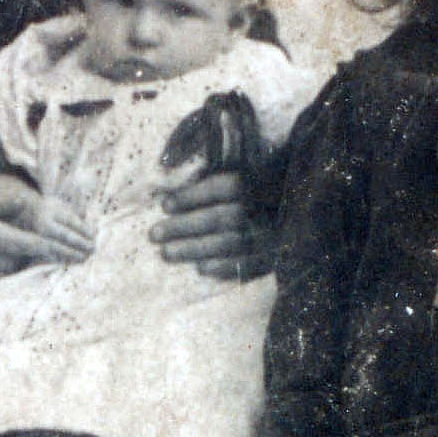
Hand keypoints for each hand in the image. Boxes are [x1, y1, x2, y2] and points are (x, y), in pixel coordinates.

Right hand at [0, 187, 86, 297]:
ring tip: (25, 258)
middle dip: (31, 256)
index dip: (38, 245)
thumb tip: (28, 203)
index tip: (62, 250)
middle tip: (50, 252)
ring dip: (18, 268)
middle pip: (9, 261)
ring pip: (2, 276)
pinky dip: (4, 279)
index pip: (8, 238)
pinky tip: (8, 270)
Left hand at [152, 166, 263, 280]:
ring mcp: (272, 235)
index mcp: (255, 182)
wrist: (283, 212)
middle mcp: (265, 208)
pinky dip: (225, 268)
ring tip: (166, 253)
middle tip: (154, 234)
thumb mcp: (231, 172)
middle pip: (223, 217)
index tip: (164, 206)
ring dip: (196, 249)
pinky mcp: (274, 257)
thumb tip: (165, 168)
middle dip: (185, 227)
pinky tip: (201, 269)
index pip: (224, 187)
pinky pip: (250, 266)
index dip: (193, 197)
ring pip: (232, 243)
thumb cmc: (247, 189)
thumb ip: (204, 171)